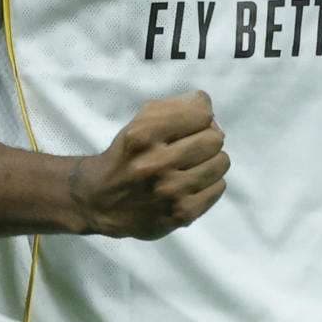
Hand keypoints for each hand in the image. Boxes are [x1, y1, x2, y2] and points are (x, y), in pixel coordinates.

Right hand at [70, 90, 231, 238]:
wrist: (101, 200)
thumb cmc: (128, 154)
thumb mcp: (141, 120)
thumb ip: (178, 107)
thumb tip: (212, 114)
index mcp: (144, 134)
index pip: (202, 113)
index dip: (199, 118)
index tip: (188, 127)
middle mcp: (156, 163)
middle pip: (214, 139)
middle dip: (205, 139)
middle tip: (190, 148)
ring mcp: (170, 191)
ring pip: (221, 162)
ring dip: (210, 161)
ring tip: (191, 166)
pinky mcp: (181, 214)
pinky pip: (219, 187)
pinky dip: (209, 183)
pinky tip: (191, 185)